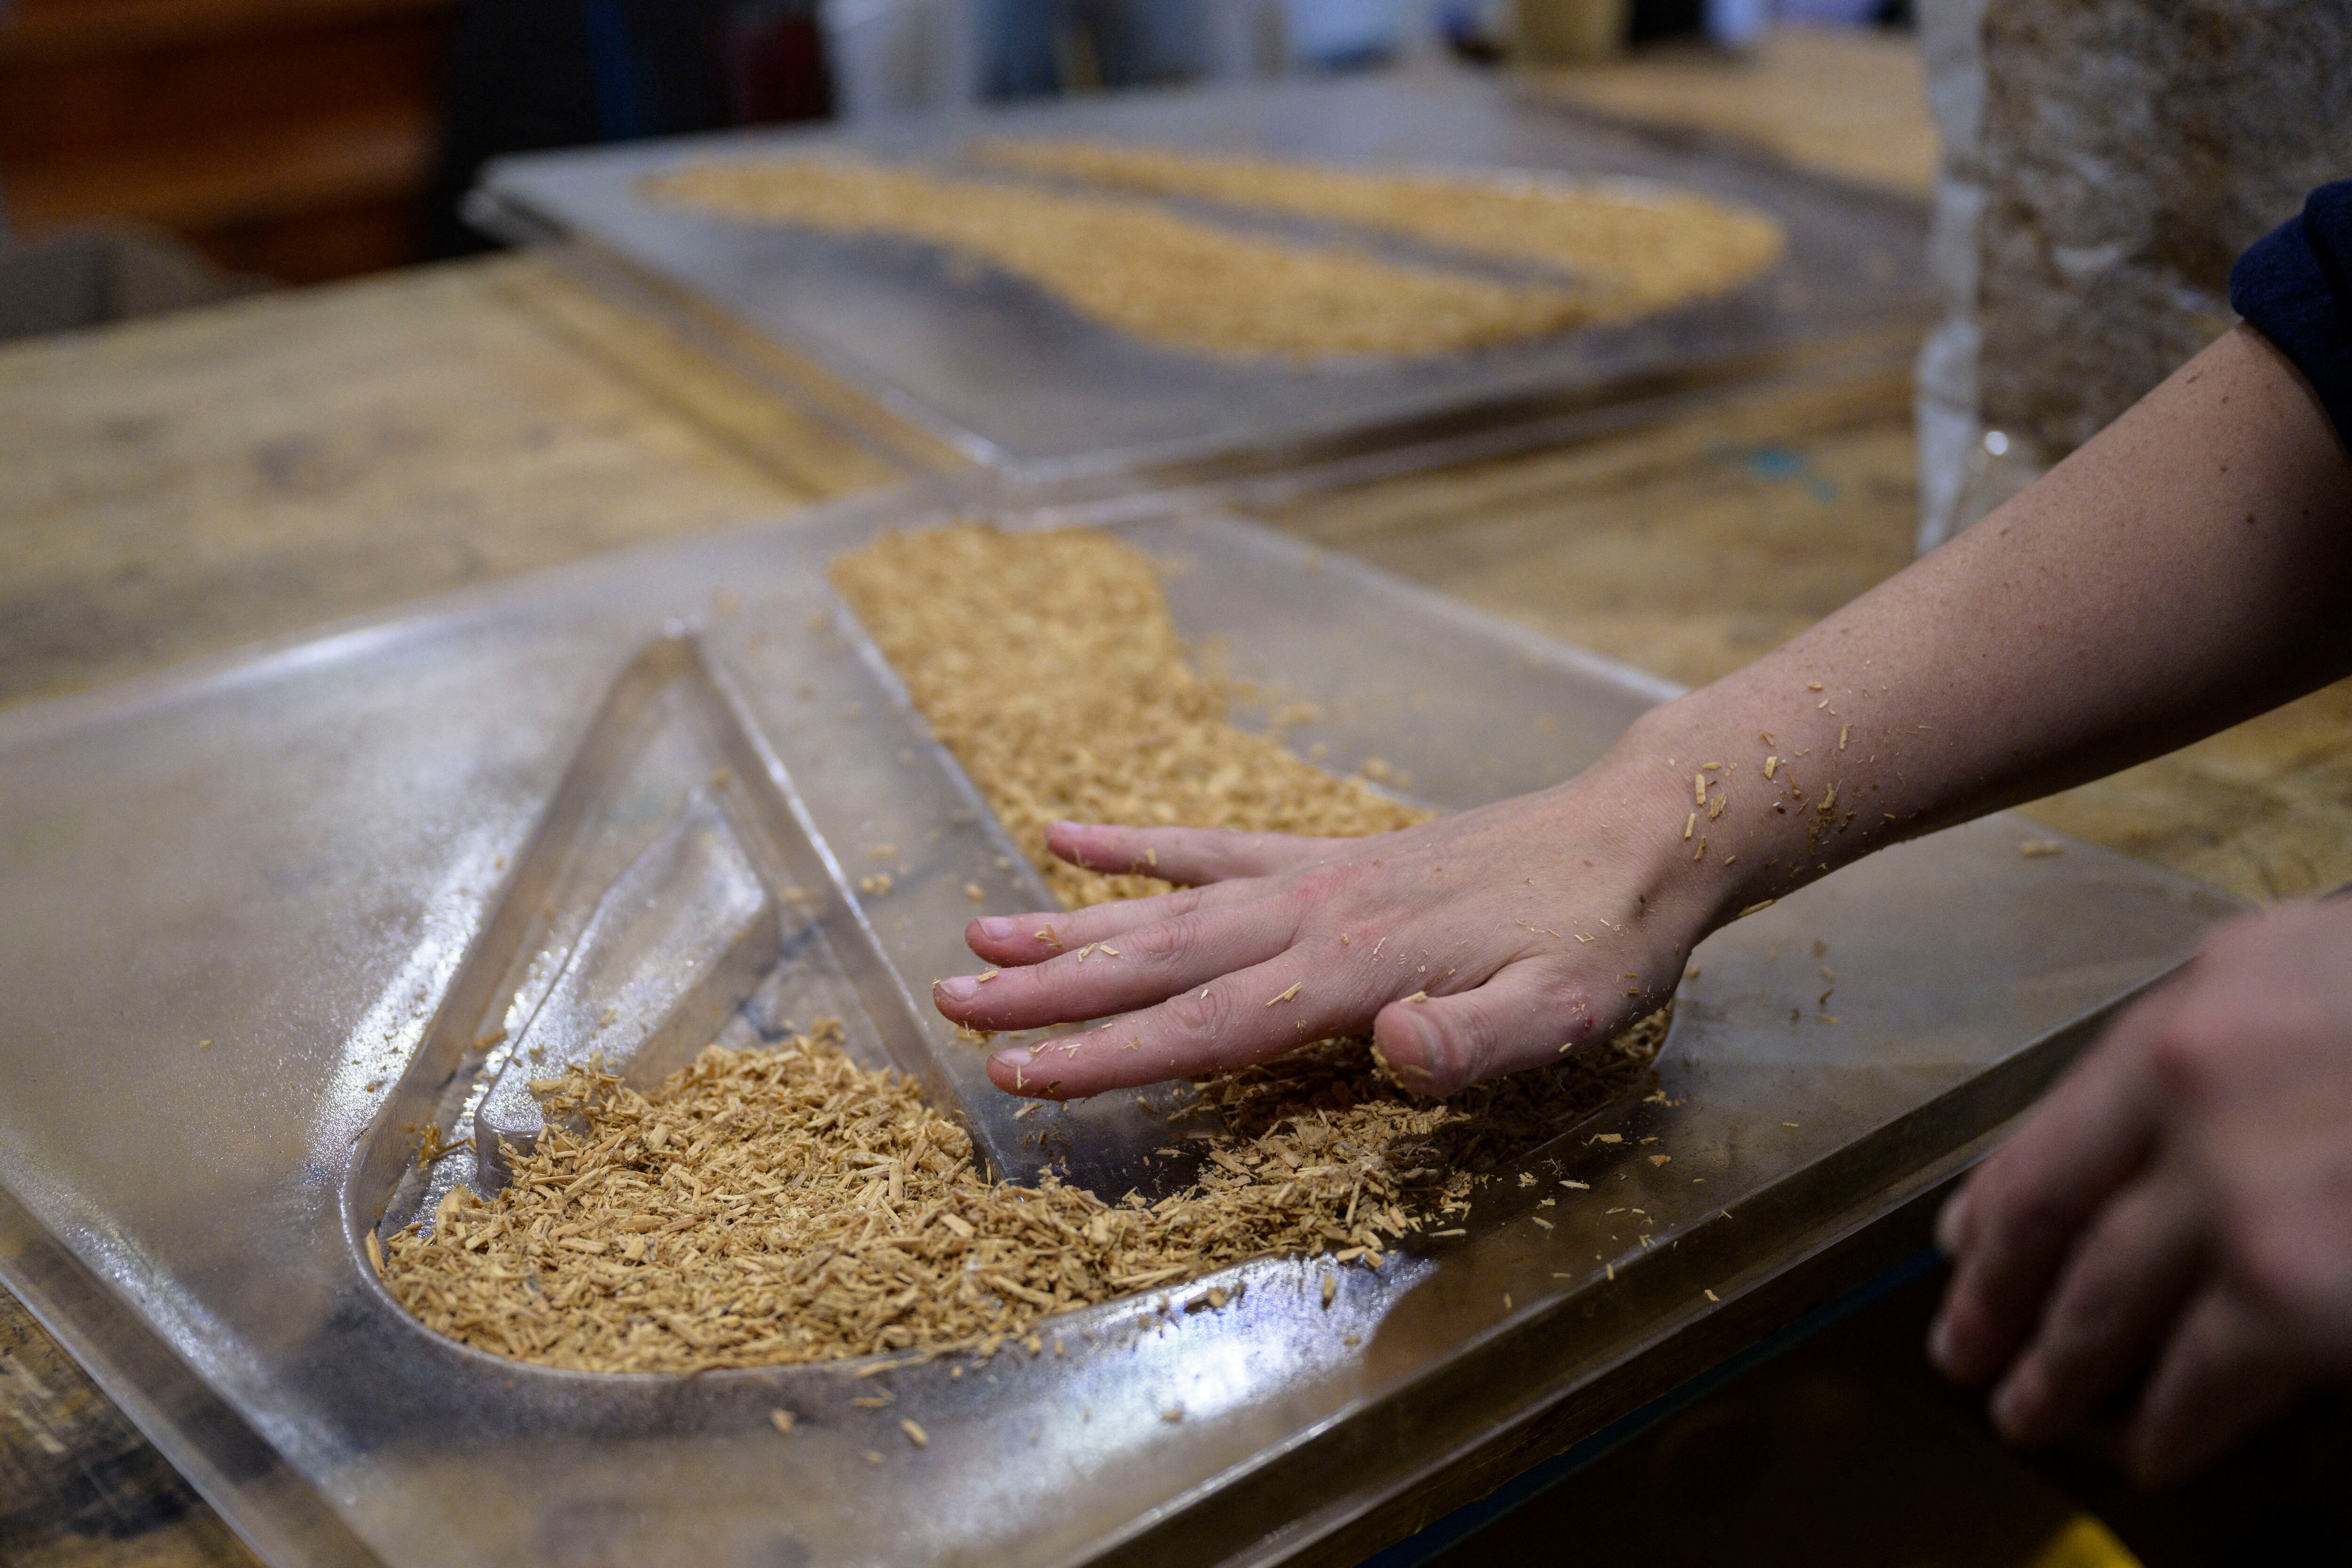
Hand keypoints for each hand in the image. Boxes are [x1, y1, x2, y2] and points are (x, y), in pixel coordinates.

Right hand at [929, 760, 1716, 1100]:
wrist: (1639, 832)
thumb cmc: (1602, 940)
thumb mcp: (1569, 1009)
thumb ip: (1476, 1041)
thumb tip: (1389, 1051)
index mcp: (1356, 968)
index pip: (1209, 1022)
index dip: (1111, 1053)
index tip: (1020, 1069)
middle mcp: (1314, 915)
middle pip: (1159, 960)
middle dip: (1052, 988)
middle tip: (949, 998)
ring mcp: (1314, 878)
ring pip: (1167, 906)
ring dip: (1071, 924)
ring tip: (979, 932)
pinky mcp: (1329, 857)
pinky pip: (1215, 848)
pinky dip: (1141, 846)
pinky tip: (1070, 836)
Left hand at [1930, 897, 2351, 1482]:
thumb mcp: (2315, 978)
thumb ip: (2225, 1054)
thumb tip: (2138, 1148)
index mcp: (2193, 1017)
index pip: (2049, 1131)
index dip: (1992, 1209)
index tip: (1959, 1255)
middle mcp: (2191, 1098)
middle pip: (2048, 1226)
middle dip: (1997, 1302)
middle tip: (1964, 1355)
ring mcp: (2242, 1204)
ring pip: (2104, 1312)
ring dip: (2061, 1373)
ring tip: (2034, 1412)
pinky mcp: (2297, 1300)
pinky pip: (2203, 1382)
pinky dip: (2167, 1422)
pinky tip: (2152, 1445)